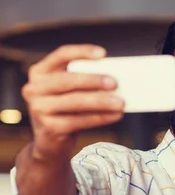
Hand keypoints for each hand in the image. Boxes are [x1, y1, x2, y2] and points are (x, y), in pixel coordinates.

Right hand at [23, 44, 123, 159]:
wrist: (50, 142)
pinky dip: (100, 117)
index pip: (61, 55)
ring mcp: (38, 109)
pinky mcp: (49, 128)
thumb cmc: (66, 110)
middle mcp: (34, 88)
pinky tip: (115, 115)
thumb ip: (85, 83)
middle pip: (67, 80)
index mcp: (40, 72)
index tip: (103, 54)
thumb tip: (118, 79)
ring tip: (121, 103)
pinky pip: (78, 121)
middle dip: (93, 81)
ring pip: (74, 102)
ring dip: (100, 102)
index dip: (81, 52)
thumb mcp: (70, 92)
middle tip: (114, 83)